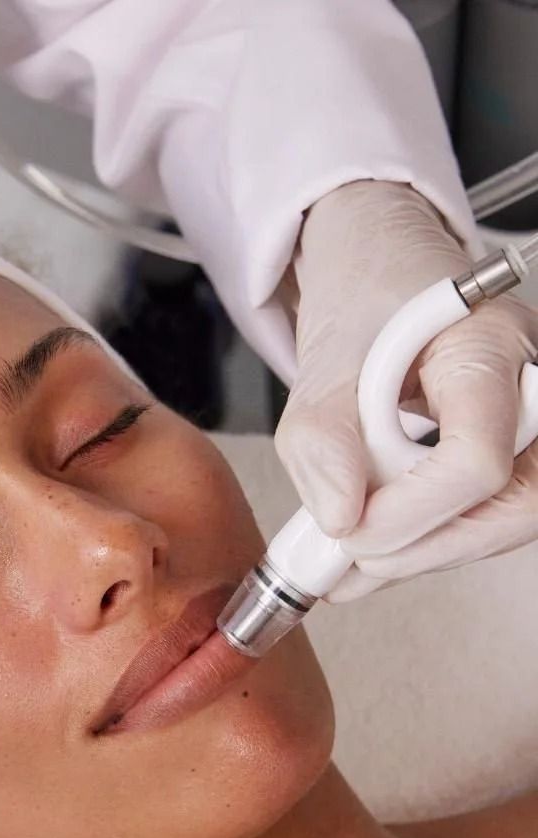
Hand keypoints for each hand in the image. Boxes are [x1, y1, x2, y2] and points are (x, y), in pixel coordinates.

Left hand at [274, 180, 537, 602]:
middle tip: (351, 559)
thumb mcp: (324, 362)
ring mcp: (533, 421)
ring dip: (425, 552)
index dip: (410, 512)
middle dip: (426, 547)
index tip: (348, 528)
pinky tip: (376, 551)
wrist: (383, 277)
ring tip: (351, 557)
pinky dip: (429, 542)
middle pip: (515, 504)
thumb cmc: (366, 302)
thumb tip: (340, 516)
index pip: (477, 459)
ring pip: (510, 519)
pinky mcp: (516, 449)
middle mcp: (531, 385)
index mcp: (486, 346)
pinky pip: (490, 514)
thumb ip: (321, 439)